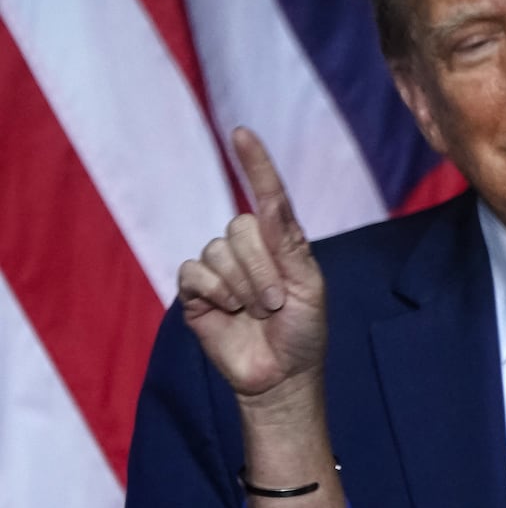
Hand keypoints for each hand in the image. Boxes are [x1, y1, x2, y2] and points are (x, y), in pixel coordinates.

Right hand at [178, 127, 326, 399]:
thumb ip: (287, 242)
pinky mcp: (196, 291)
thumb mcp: (308, 284)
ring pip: (217, 251)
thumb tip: (267, 202)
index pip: (267, 195)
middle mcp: (248, 247)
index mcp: (280, 241)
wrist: (281, 375)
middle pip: (239, 227)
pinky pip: (195, 272)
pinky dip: (215, 294)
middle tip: (276, 303)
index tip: (243, 133)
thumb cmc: (303, 331)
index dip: (255, 164)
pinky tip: (229, 313)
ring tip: (256, 313)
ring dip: (242, 287)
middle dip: (261, 269)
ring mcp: (220, 268)